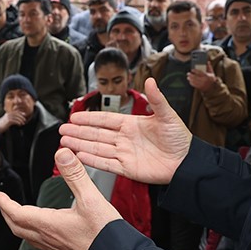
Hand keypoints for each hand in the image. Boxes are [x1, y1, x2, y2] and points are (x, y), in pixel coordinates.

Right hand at [0, 109, 26, 133]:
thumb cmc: (2, 125)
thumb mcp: (6, 120)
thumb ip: (11, 119)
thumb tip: (16, 120)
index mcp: (8, 113)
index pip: (15, 112)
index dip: (20, 113)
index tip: (24, 114)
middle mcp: (8, 114)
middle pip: (17, 114)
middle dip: (21, 117)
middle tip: (25, 120)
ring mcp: (8, 117)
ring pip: (17, 117)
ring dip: (21, 120)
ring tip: (23, 123)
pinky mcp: (8, 120)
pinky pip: (15, 121)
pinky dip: (18, 122)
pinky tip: (20, 124)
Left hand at [0, 148, 116, 249]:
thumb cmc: (105, 235)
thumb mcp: (92, 199)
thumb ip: (75, 175)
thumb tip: (62, 154)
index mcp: (49, 224)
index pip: (16, 213)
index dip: (5, 203)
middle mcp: (48, 238)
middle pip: (16, 226)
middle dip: (6, 213)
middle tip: (2, 202)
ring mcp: (54, 247)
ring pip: (26, 236)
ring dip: (17, 223)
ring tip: (16, 213)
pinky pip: (38, 242)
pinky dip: (30, 232)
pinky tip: (41, 228)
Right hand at [61, 78, 192, 184]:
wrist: (187, 162)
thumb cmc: (180, 139)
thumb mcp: (168, 116)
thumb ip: (156, 99)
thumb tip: (150, 80)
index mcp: (132, 124)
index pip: (105, 120)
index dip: (89, 118)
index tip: (74, 116)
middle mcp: (125, 139)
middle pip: (96, 134)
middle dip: (79, 131)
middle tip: (63, 129)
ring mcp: (124, 154)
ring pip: (97, 148)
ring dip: (81, 144)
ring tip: (65, 142)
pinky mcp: (127, 169)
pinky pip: (106, 164)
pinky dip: (92, 160)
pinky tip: (80, 156)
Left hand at [186, 66, 218, 91]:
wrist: (212, 87)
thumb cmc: (211, 79)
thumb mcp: (212, 73)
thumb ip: (209, 67)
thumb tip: (208, 61)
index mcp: (207, 76)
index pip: (200, 73)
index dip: (195, 71)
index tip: (192, 70)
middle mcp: (204, 80)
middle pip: (196, 77)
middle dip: (191, 75)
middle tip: (188, 73)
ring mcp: (202, 84)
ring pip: (194, 82)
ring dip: (190, 79)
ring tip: (188, 77)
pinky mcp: (200, 87)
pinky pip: (194, 85)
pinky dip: (191, 83)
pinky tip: (190, 81)